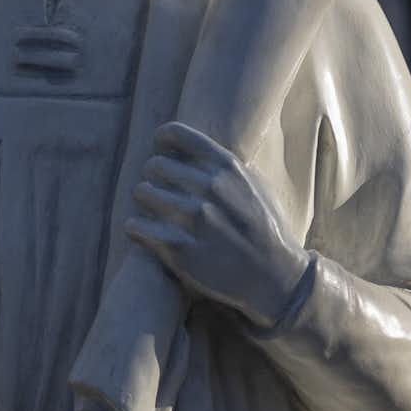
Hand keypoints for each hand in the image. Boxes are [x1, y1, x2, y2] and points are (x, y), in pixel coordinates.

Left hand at [127, 121, 311, 328]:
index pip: (176, 134)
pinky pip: (136, 226)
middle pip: (153, 165)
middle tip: (159, 190)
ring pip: (141, 192)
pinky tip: (144, 231)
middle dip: (153, 177)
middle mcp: (210, 188)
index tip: (161, 151)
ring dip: (144, 201)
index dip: (162, 141)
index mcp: (227, 167)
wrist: (275, 277)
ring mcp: (194, 218)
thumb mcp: (256, 185)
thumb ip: (226, 166)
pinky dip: (136, 228)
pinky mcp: (180, 249)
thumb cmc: (266, 230)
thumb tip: (195, 150)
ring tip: (153, 211)